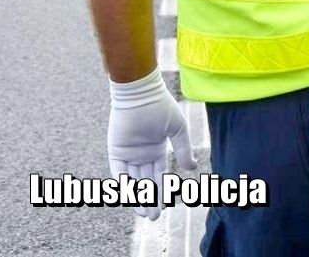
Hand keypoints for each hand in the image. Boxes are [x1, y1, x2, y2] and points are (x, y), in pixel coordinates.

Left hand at [108, 68, 195, 220]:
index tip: (165, 207)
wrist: (141, 92)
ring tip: (145, 212)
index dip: (162, 191)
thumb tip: (192, 169)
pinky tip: (132, 197)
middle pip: (145, 182)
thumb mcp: (178, 129)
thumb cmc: (161, 106)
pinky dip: (124, 185)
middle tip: (154, 216)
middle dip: (150, 199)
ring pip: (132, 181)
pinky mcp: (116, 151)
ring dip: (137, 197)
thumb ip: (183, 149)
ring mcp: (128, 154)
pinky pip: (119, 172)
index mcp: (156, 149)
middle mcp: (142, 155)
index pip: (159, 175)